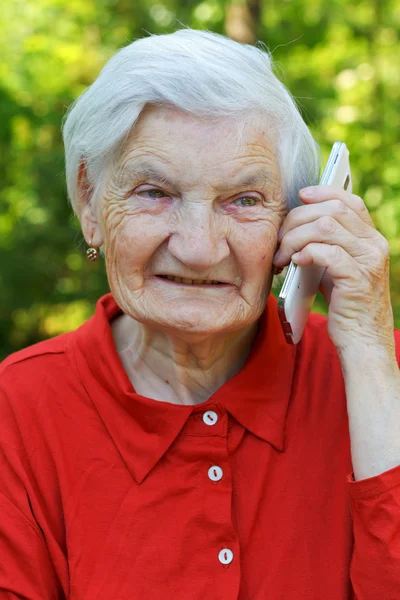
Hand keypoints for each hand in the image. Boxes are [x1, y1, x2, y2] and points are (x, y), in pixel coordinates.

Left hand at [273, 185, 393, 352]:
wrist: (363, 342)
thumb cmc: (345, 306)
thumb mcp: (337, 269)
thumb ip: (328, 245)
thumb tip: (297, 225)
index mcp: (371, 239)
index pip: (349, 201)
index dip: (323, 192)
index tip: (300, 196)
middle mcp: (375, 245)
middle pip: (332, 209)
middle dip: (297, 219)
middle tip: (279, 239)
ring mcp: (369, 262)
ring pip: (325, 227)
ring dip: (295, 238)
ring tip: (283, 256)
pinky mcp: (358, 280)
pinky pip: (327, 252)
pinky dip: (306, 253)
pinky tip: (295, 263)